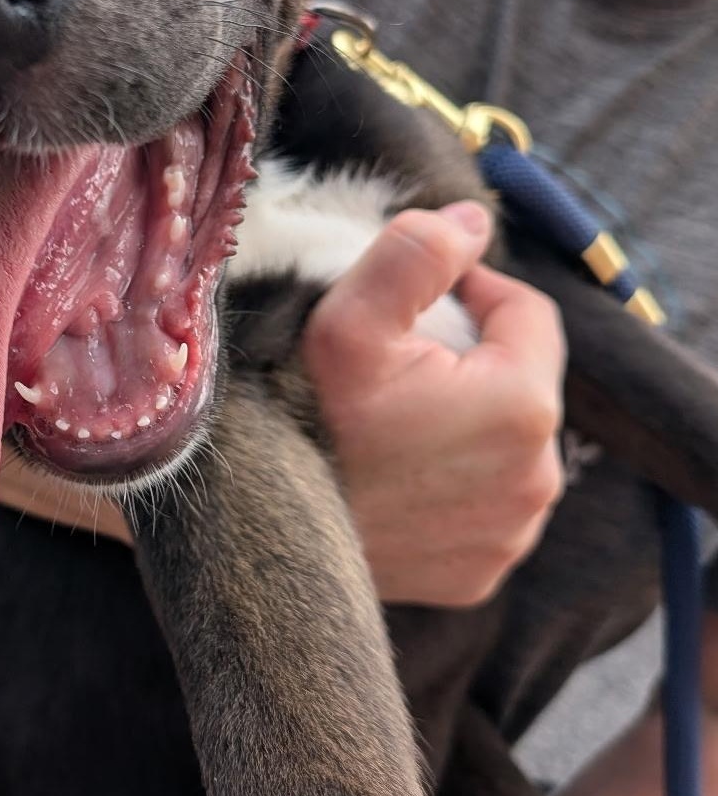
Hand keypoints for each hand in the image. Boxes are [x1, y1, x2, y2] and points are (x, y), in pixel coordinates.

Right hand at [304, 202, 566, 606]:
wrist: (260, 528)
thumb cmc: (303, 417)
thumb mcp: (348, 318)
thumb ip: (418, 251)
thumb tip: (474, 222)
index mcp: (523, 405)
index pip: (527, 313)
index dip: (471, 290)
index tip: (414, 301)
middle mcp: (535, 479)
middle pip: (518, 380)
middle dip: (468, 359)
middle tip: (394, 361)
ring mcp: (509, 535)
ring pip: (505, 445)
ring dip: (466, 422)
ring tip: (395, 417)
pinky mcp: (480, 574)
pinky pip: (484, 505)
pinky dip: (454, 483)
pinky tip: (399, 474)